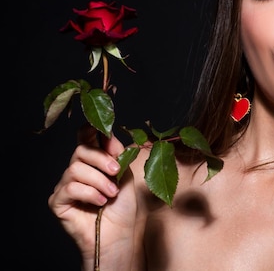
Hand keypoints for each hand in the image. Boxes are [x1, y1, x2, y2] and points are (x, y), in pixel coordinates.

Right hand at [48, 124, 136, 264]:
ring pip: (75, 169)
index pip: (85, 137)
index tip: (104, 133)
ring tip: (111, 194)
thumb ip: (117, 156)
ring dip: (99, 181)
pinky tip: (100, 202)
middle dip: (101, 159)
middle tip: (116, 172)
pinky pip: (70, 188)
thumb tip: (109, 136)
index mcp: (93, 161)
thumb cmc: (122, 206)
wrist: (118, 234)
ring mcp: (65, 185)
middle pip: (81, 150)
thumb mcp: (125, 176)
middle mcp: (76, 170)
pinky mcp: (58, 202)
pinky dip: (90, 193)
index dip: (90, 130)